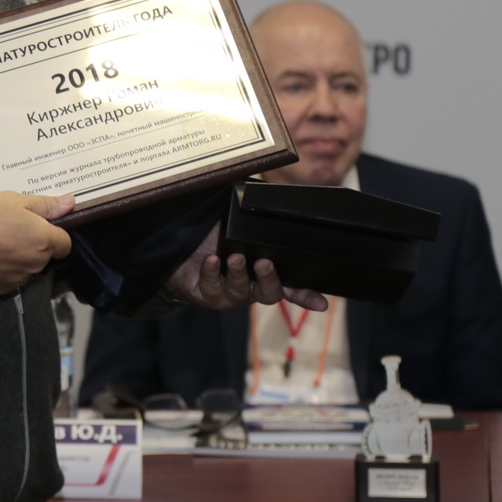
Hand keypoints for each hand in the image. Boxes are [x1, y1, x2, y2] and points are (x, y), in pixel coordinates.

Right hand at [0, 192, 74, 294]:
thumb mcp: (13, 200)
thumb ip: (45, 204)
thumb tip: (71, 203)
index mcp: (43, 240)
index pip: (66, 244)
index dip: (56, 233)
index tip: (39, 225)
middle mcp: (36, 264)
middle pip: (46, 255)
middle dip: (35, 244)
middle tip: (12, 228)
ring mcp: (19, 279)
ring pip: (29, 267)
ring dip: (20, 257)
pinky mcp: (3, 290)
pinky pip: (12, 278)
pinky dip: (5, 269)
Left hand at [168, 225, 327, 311]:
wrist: (180, 251)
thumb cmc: (215, 237)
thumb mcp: (238, 227)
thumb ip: (256, 220)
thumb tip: (273, 197)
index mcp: (264, 274)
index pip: (291, 287)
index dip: (306, 296)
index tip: (322, 304)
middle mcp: (250, 287)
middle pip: (269, 293)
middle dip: (269, 280)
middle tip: (263, 263)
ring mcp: (229, 294)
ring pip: (240, 292)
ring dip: (238, 274)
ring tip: (234, 257)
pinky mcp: (207, 295)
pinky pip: (212, 287)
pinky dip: (212, 272)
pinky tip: (211, 260)